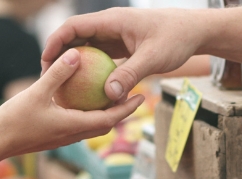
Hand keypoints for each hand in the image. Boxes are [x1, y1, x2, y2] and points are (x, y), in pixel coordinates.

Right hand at [0, 47, 144, 159]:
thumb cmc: (14, 120)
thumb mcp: (36, 92)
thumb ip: (57, 74)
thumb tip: (76, 54)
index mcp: (74, 126)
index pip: (110, 119)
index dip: (127, 108)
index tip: (141, 96)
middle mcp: (73, 135)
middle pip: (106, 124)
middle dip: (122, 112)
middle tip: (134, 95)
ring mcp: (64, 138)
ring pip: (93, 126)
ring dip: (106, 114)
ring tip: (112, 97)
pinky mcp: (55, 136)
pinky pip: (79, 125)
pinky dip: (88, 115)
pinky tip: (83, 101)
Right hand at [41, 8, 205, 101]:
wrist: (195, 31)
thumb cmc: (176, 39)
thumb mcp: (153, 58)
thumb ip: (130, 75)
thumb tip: (109, 95)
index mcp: (112, 20)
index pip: (73, 27)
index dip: (55, 42)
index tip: (45, 62)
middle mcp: (110, 26)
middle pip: (75, 37)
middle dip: (59, 56)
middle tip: (48, 79)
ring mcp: (115, 36)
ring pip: (87, 48)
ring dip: (75, 65)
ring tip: (63, 87)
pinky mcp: (122, 46)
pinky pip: (101, 58)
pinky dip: (92, 71)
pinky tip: (87, 91)